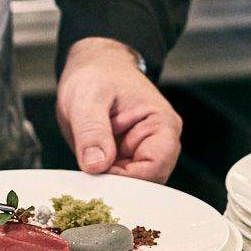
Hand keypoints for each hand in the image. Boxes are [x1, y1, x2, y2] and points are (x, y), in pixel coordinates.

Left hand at [55, 37, 181, 182]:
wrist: (94, 65)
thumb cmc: (97, 74)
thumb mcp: (87, 97)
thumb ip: (92, 131)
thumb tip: (96, 165)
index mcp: (162, 125)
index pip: (154, 169)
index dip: (125, 178)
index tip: (98, 173)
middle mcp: (160, 142)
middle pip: (145, 183)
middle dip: (116, 182)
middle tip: (88, 173)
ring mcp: (143, 151)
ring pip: (131, 184)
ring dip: (108, 179)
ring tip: (88, 160)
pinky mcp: (127, 157)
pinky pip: (119, 178)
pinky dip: (103, 176)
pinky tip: (89, 163)